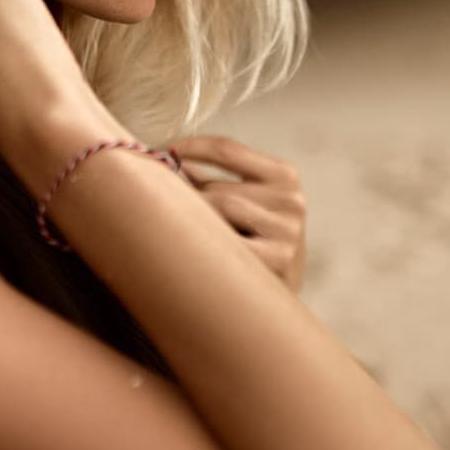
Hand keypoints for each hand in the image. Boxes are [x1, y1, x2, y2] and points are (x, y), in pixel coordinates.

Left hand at [169, 134, 306, 293]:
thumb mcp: (245, 203)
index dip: (189, 149)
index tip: (161, 153)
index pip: (227, 150)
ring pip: (221, 213)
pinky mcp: (280, 260)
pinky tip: (194, 250)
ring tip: (180, 234)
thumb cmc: (251, 243)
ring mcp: (288, 232)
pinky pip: (227, 243)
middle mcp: (292, 200)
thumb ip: (211, 181)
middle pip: (217, 190)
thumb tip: (163, 160)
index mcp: (285, 176)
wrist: (279, 301)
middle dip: (185, 198)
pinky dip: (205, 243)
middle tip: (158, 206)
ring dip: (194, 221)